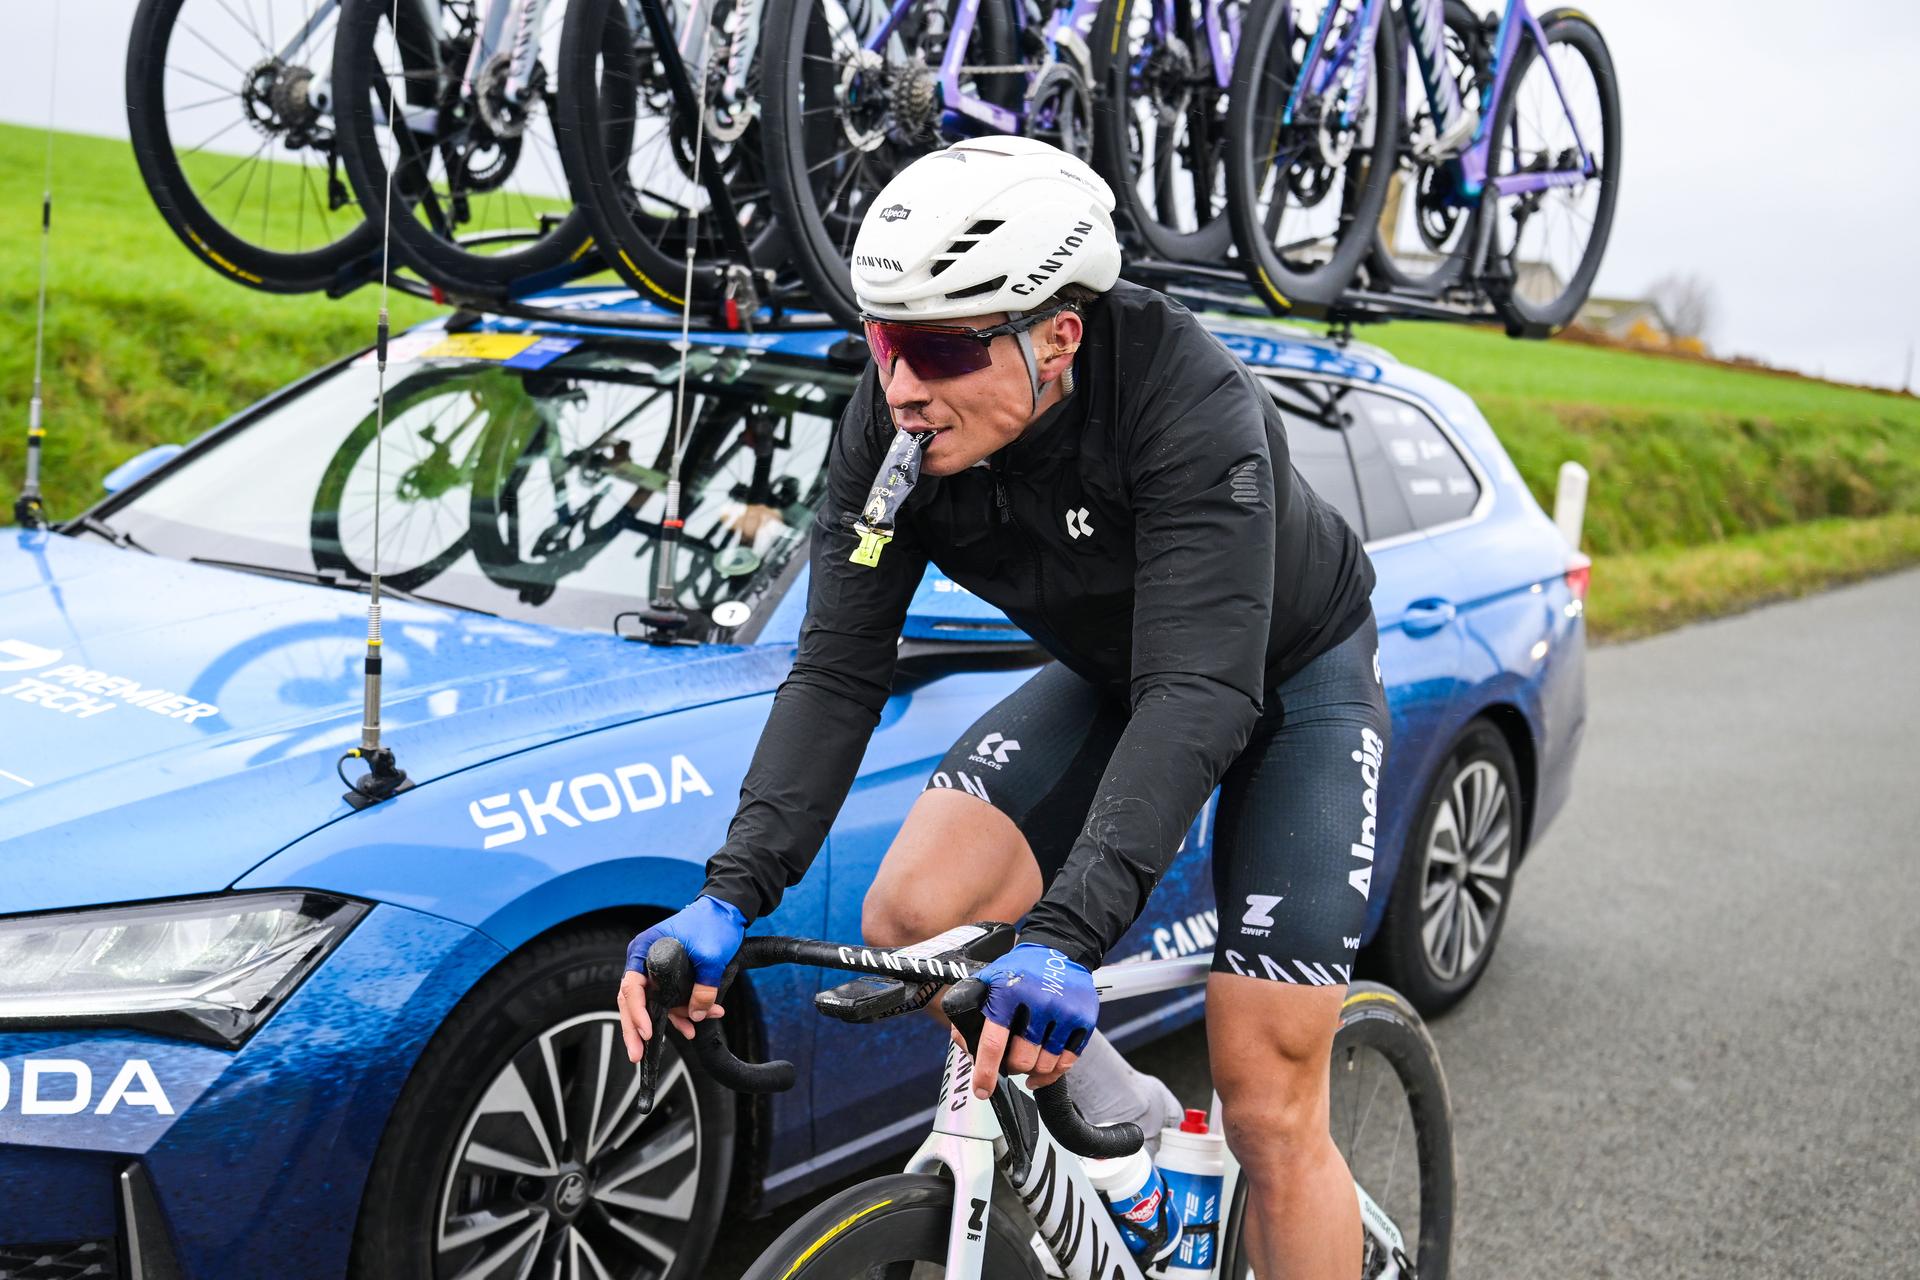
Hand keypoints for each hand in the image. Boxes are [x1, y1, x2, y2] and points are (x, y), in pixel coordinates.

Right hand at [617, 896, 745, 1061]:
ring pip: (653, 1005)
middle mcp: (644, 961)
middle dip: (636, 1030)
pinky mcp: (670, 977)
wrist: (727, 910)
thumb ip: (704, 988)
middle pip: (633, 1002)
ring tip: (691, 1031)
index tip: (647, 1033)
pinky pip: (668, 1002)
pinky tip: (692, 1026)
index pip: (631, 988)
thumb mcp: (711, 957)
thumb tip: (697, 1016)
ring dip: (671, 1021)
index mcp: (643, 950)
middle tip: (637, 1055)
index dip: (636, 1014)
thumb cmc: (712, 924)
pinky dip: (680, 1015)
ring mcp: (656, 970)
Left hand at [967, 942, 1097, 1098]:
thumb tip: (968, 1050)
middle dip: (1012, 1067)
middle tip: (1010, 1060)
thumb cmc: (1019, 971)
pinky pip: (1067, 1062)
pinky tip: (1043, 1069)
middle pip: (1022, 1060)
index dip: (985, 1072)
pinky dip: (1052, 1073)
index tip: (982, 1091)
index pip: (993, 1042)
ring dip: (1033, 1069)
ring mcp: (1064, 1011)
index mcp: (1008, 993)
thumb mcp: (989, 980)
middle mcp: (1039, 1001)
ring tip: (1028, 1057)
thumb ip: (971, 1012)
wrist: (1059, 950)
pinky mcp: (1084, 1019)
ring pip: (1044, 1065)